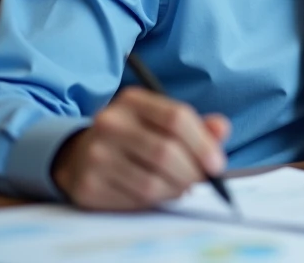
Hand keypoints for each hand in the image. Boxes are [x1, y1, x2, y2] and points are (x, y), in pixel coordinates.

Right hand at [51, 87, 230, 209]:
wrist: (81, 156)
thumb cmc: (135, 138)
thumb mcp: (162, 122)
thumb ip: (196, 126)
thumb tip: (221, 129)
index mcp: (132, 100)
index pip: (176, 118)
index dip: (202, 143)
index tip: (217, 164)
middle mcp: (109, 123)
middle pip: (165, 152)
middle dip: (191, 172)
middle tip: (200, 182)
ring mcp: (95, 154)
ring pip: (152, 182)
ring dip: (175, 190)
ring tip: (179, 187)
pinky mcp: (89, 185)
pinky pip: (135, 201)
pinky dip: (155, 201)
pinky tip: (156, 193)